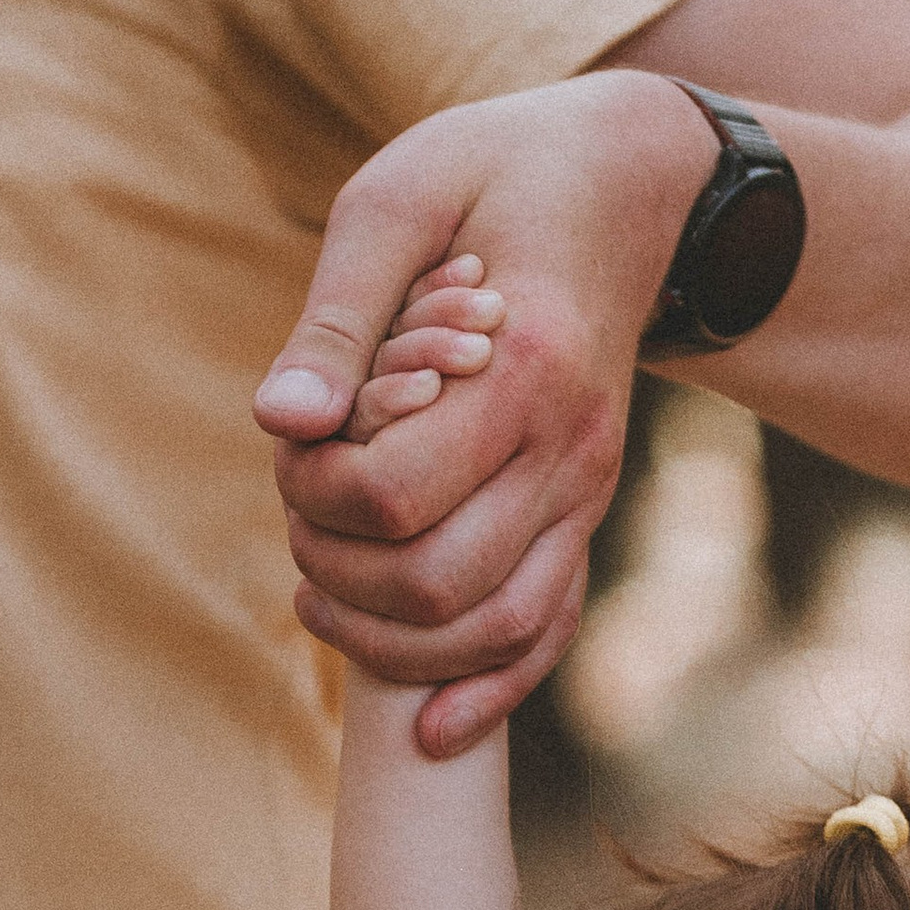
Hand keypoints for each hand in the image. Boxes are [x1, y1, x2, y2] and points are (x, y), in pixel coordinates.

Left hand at [253, 72, 713, 755]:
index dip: (314, 501)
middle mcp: (567, 451)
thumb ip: (335, 316)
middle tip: (296, 528)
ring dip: (393, 643)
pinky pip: (550, 632)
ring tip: (322, 596)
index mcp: (520, 369)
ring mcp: (586, 494)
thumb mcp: (398, 199)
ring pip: (493, 630)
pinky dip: (492, 693)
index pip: (394, 496)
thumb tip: (278, 424)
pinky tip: (435, 732)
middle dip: (341, 578)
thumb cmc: (496, 176)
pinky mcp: (587, 517)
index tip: (289, 456)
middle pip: (439, 585)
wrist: (631, 186)